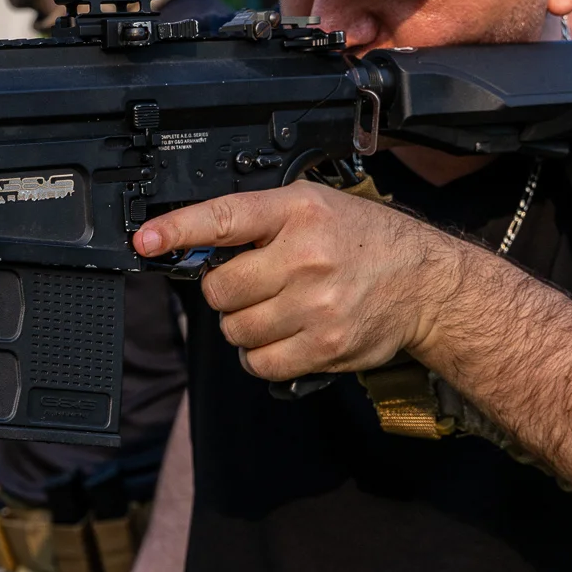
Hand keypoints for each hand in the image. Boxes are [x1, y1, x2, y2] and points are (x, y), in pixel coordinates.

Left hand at [132, 181, 459, 382]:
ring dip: (244, 325)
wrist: (425, 283)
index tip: (146, 240)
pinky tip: (281, 337)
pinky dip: (260, 356)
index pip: (224, 219)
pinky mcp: (324, 345)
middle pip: (220, 289)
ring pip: (236, 330)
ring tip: (275, 310)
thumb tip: (196, 248)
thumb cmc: (363, 241)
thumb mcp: (313, 207)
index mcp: (297, 212)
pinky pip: (260, 363)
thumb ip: (258, 222)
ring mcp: (316, 304)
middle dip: (226, 291)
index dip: (177, 229)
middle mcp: (305, 256)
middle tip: (253, 284)